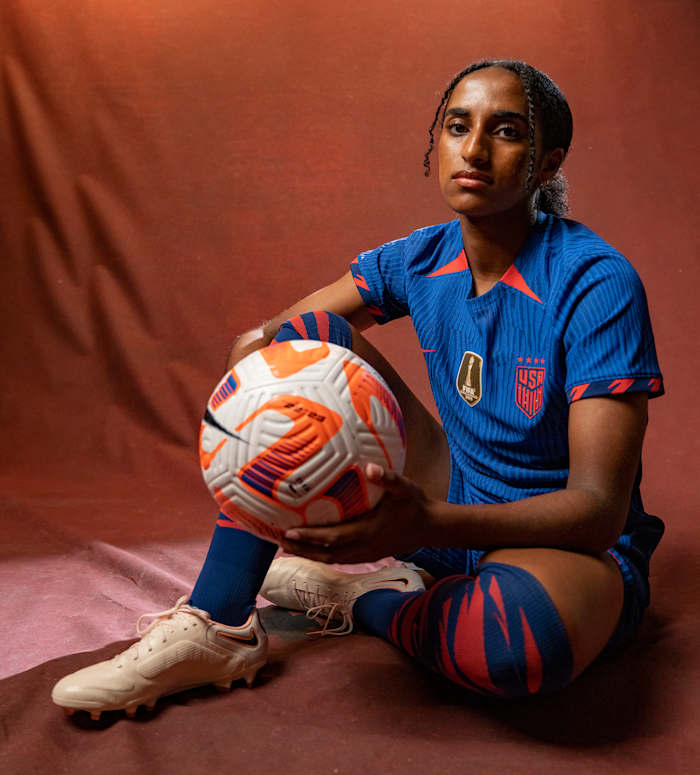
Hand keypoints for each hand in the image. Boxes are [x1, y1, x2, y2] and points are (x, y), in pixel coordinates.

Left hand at [279, 463, 431, 562]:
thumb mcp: (405, 488)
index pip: (332, 538)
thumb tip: (371, 468)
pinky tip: (310, 547)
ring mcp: (365, 554)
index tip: (288, 532)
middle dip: (300, 549)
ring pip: (330, 560)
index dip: (309, 537)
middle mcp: (363, 547)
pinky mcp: (367, 555)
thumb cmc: (415, 505)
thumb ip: (388, 478)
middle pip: (325, 555)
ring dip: (308, 554)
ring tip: (286, 545)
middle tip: (276, 541)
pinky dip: (321, 555)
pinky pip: (339, 559)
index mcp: (367, 531)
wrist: (431, 528)